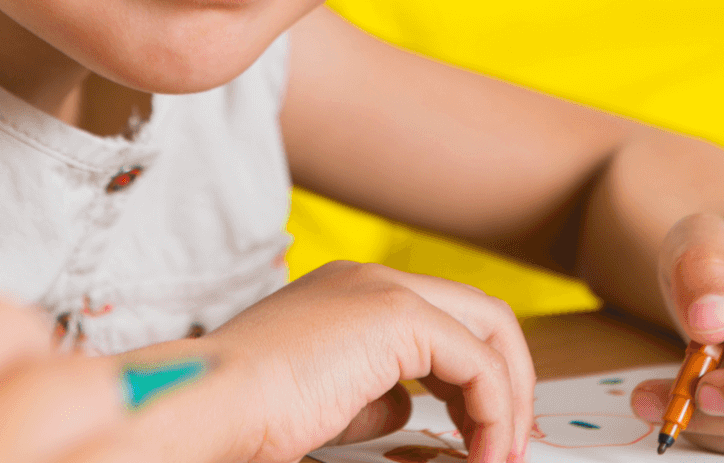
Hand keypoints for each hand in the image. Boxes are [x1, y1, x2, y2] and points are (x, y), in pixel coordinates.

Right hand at [203, 261, 535, 462]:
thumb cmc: (248, 411)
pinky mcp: (398, 314)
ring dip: (507, 397)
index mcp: (350, 291)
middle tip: (507, 442)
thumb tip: (407, 407)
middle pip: (479, 316)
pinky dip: (493, 408)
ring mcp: (385, 289)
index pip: (442, 318)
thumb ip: (374, 394)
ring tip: (498, 452)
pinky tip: (480, 449)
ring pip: (490, 329)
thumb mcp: (327, 400)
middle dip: (508, 381)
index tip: (481, 431)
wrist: (215, 401)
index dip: (473, 378)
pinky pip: (477, 362)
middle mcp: (372, 278)